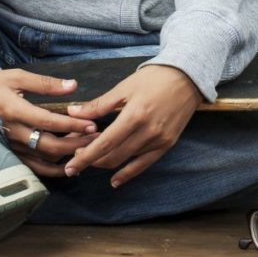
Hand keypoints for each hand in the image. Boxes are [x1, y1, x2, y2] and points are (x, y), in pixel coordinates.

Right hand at [0, 68, 99, 177]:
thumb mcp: (17, 77)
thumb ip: (45, 83)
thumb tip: (73, 85)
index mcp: (14, 111)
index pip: (48, 121)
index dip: (71, 124)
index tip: (91, 124)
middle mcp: (12, 133)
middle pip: (48, 145)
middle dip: (75, 143)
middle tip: (96, 138)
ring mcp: (9, 147)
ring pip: (42, 159)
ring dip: (67, 156)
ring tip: (87, 148)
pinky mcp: (9, 154)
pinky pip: (32, 167)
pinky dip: (52, 169)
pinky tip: (68, 164)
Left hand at [63, 65, 203, 187]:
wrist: (188, 76)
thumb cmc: (154, 78)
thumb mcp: (124, 87)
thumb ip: (99, 104)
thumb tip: (72, 112)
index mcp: (135, 115)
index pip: (104, 144)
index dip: (85, 157)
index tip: (70, 166)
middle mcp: (148, 132)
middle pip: (114, 156)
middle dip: (92, 161)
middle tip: (77, 157)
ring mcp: (159, 140)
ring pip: (126, 161)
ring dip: (106, 164)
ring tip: (92, 160)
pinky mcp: (168, 144)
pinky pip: (144, 164)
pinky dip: (128, 174)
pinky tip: (115, 180)